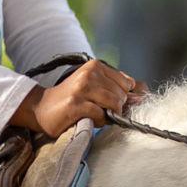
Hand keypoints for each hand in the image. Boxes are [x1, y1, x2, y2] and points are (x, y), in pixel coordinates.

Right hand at [11, 60, 143, 135]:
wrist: (42, 108)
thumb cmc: (74, 100)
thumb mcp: (97, 88)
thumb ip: (119, 89)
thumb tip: (144, 96)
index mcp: (96, 66)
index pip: (128, 83)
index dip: (123, 97)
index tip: (110, 102)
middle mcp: (89, 73)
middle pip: (122, 96)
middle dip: (114, 107)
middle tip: (96, 108)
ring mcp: (82, 88)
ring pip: (114, 105)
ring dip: (106, 115)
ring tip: (91, 112)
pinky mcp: (76, 104)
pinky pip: (101, 115)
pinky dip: (98, 121)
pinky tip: (85, 117)